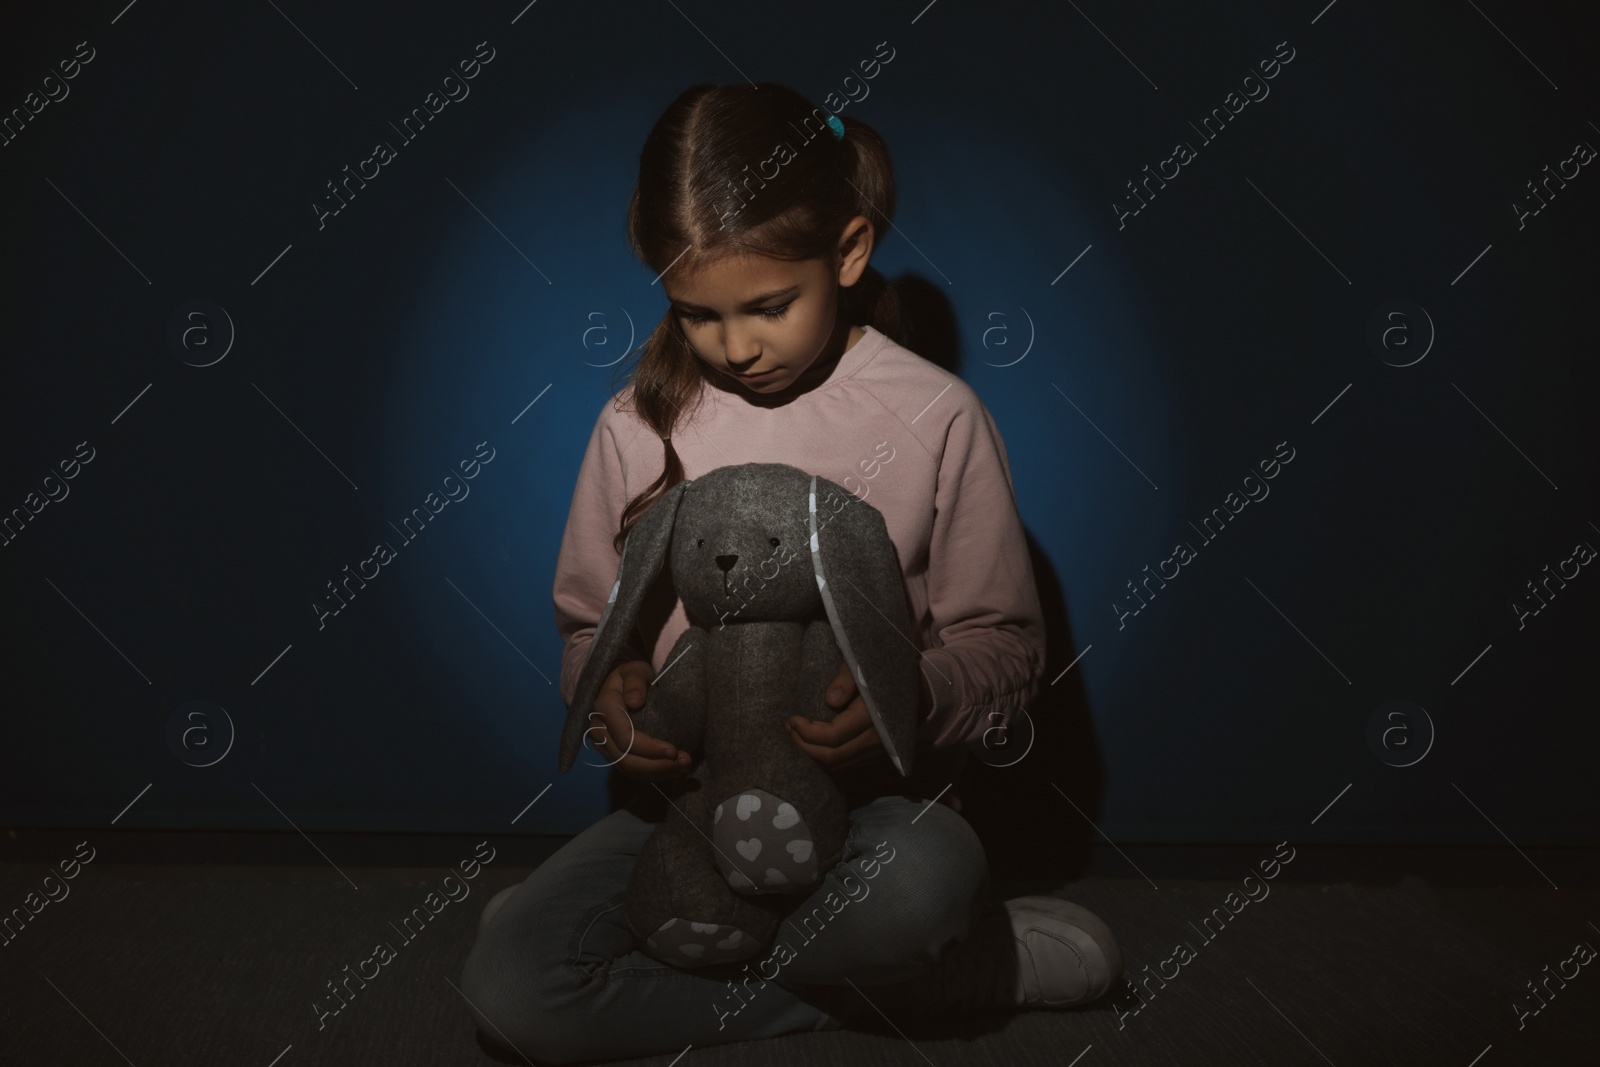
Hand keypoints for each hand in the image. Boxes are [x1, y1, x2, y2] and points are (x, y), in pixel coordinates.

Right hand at [588, 659, 692, 780]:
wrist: (617, 684)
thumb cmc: (630, 676)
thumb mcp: (635, 670)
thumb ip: (635, 682)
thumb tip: (635, 702)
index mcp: (604, 707)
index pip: (625, 737)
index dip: (649, 748)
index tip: (674, 751)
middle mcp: (599, 729)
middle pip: (626, 759)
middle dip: (657, 766)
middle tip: (685, 762)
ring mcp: (603, 744)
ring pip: (628, 769)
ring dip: (657, 772)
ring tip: (684, 767)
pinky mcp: (611, 753)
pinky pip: (630, 769)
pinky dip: (652, 773)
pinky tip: (672, 769)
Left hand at [787, 660, 887, 771]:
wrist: (912, 686)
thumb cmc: (880, 670)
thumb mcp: (862, 664)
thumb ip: (846, 680)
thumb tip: (830, 701)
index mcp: (873, 716)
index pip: (833, 736)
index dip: (808, 732)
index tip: (793, 719)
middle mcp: (877, 739)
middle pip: (832, 756)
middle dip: (805, 746)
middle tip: (789, 729)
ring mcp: (878, 750)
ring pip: (838, 764)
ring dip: (813, 754)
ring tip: (796, 735)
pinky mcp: (876, 754)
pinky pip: (846, 763)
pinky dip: (826, 757)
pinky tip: (813, 743)